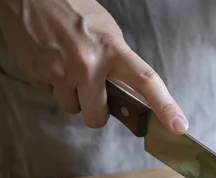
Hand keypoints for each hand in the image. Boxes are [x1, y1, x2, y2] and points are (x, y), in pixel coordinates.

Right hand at [0, 0, 187, 133]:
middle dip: (97, 111)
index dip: (166, 107)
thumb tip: (129, 94)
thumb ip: (120, 63)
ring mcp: (59, 72)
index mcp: (113, 50)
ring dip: (73, 95)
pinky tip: (51, 61)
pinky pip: (50, 94)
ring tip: (68, 67)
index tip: (179, 127)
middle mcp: (87, 64)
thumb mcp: (107, 32)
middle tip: (93, 92)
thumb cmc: (73, 10)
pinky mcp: (36, 75)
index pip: (146, 81)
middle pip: (98, 116)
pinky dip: (53, 83)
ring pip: (72, 108)